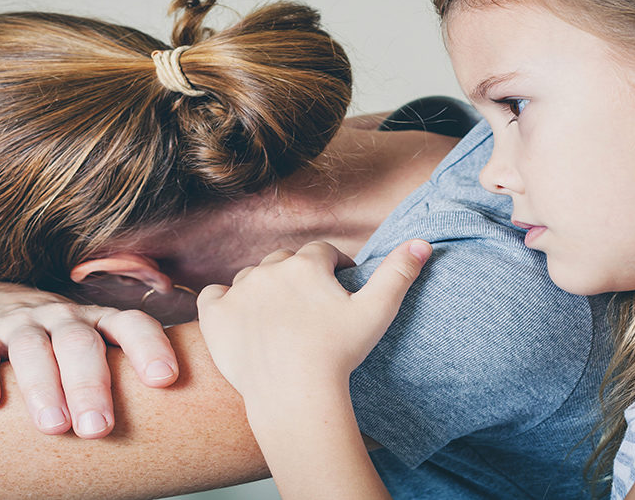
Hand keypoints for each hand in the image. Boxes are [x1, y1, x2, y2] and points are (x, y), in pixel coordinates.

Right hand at [0, 280, 179, 437]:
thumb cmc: (58, 343)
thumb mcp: (92, 348)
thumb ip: (119, 376)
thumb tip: (168, 435)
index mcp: (99, 321)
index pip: (130, 324)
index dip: (150, 346)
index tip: (164, 378)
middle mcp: (63, 317)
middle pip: (80, 343)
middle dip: (92, 385)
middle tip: (100, 428)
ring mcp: (21, 323)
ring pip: (33, 348)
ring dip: (43, 387)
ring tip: (54, 427)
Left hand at [196, 240, 430, 404]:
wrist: (294, 393)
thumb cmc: (338, 355)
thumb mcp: (377, 312)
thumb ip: (399, 273)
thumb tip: (423, 242)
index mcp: (307, 264)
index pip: (322, 252)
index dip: (334, 266)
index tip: (340, 284)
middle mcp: (269, 270)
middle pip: (285, 262)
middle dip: (298, 276)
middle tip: (309, 306)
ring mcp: (238, 291)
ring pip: (251, 278)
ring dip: (263, 289)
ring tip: (277, 316)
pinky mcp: (215, 316)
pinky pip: (212, 296)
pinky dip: (223, 302)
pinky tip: (237, 316)